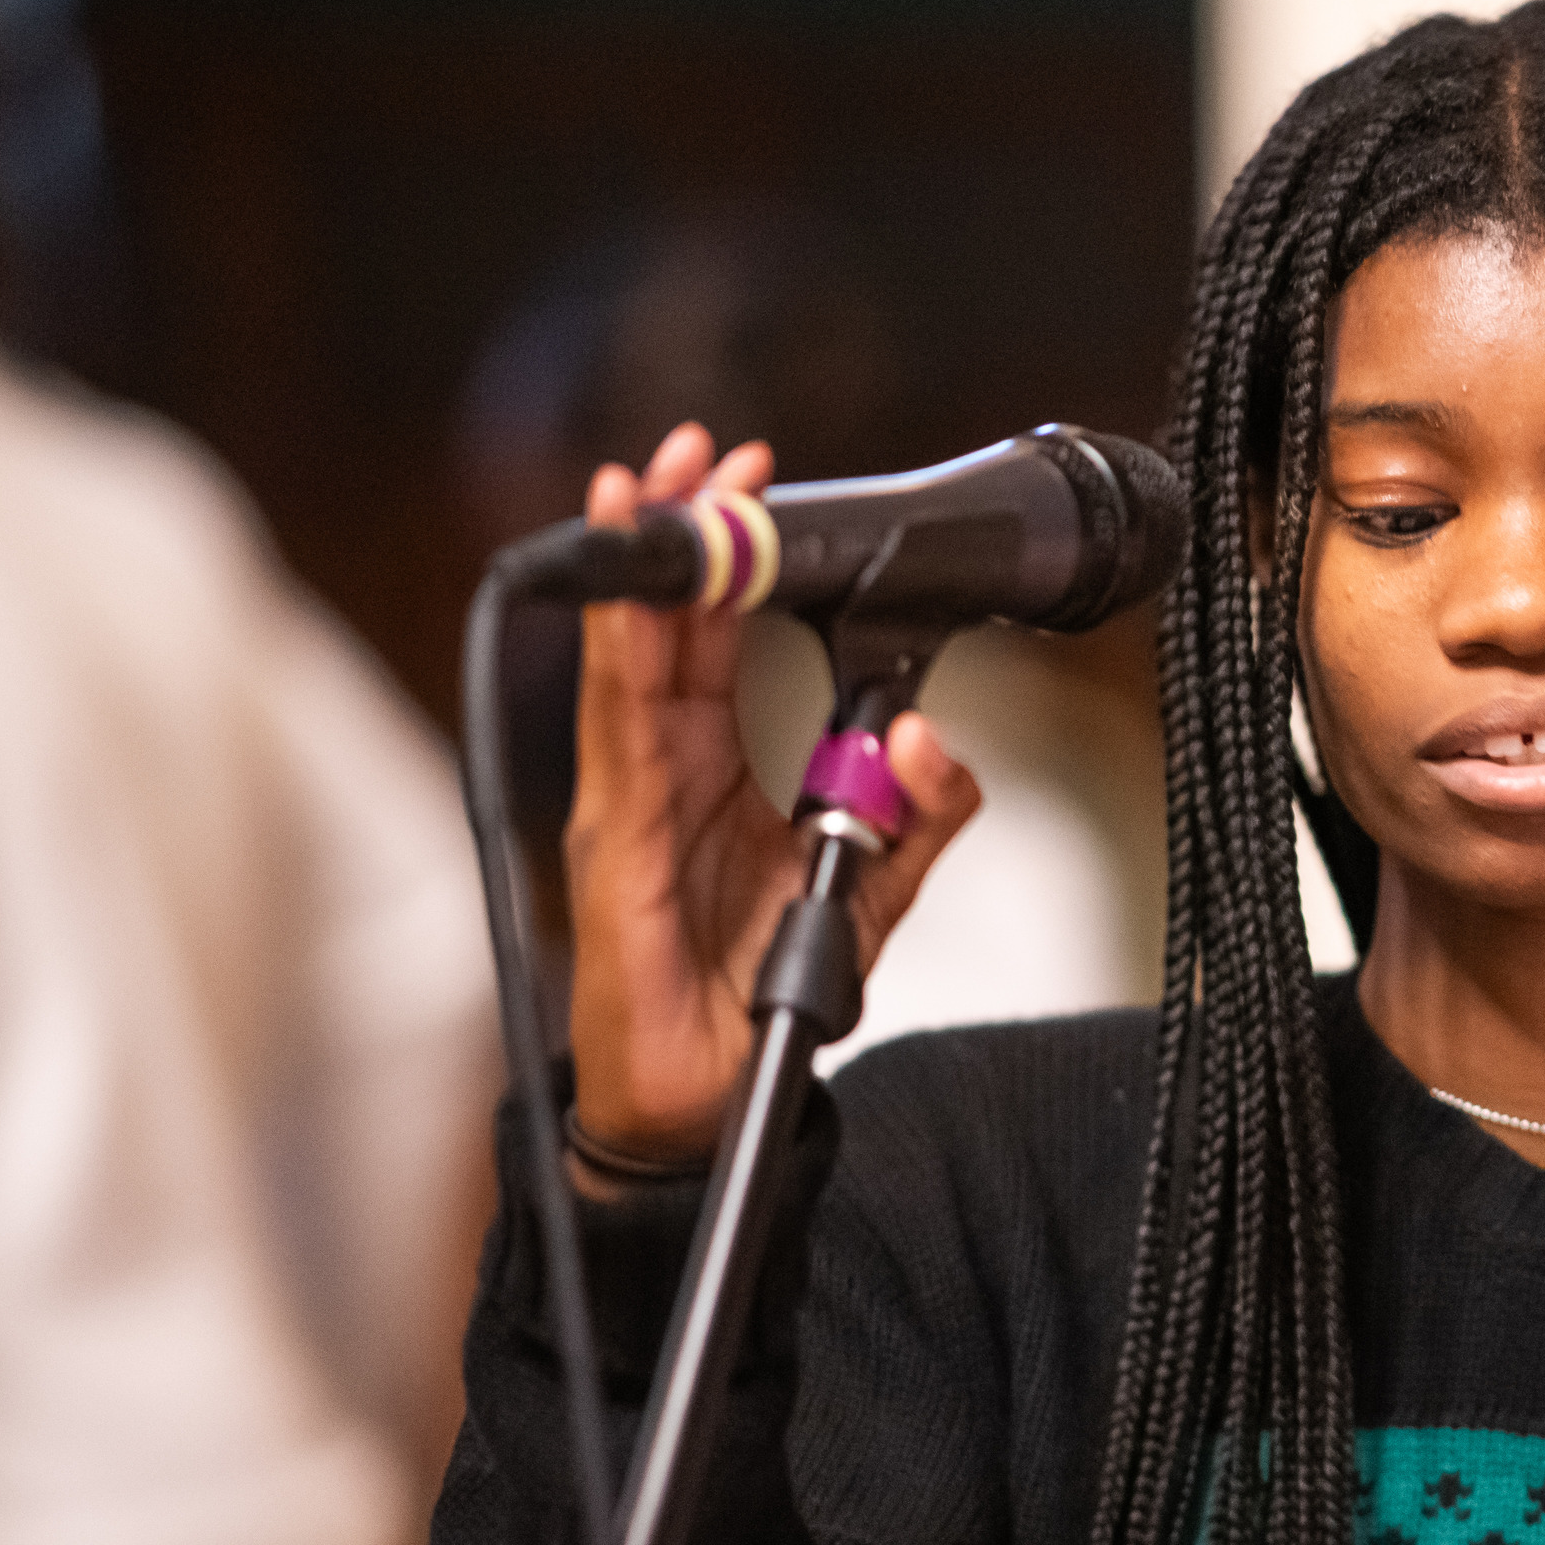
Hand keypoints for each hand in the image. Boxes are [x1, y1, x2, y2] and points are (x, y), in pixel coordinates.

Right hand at [561, 421, 980, 1169]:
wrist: (710, 1099)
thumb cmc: (763, 985)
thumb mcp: (870, 886)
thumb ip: (917, 812)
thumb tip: (934, 735)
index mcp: (716, 762)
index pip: (720, 633)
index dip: (737, 555)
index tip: (760, 475)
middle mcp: (662, 765)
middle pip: (666, 622)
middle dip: (687, 528)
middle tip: (709, 446)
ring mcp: (627, 797)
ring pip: (631, 657)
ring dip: (648, 568)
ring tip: (656, 480)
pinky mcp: (610, 842)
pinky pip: (616, 733)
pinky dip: (619, 659)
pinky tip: (630, 601)